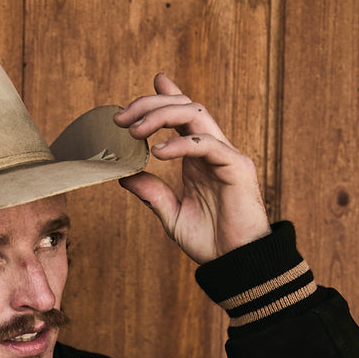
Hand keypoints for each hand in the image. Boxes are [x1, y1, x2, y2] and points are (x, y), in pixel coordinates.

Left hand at [114, 74, 270, 263]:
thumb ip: (152, 194)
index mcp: (198, 159)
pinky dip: (181, 143)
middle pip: (185, 106)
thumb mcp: (172, 216)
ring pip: (196, 114)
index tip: (141, 93)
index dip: (164, 97)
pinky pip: (207, 144)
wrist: (236, 264)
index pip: (182, 116)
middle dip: (151, 104)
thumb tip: (124, 176)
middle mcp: (212, 151)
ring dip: (161, 115)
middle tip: (121, 117)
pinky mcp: (237, 167)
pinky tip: (158, 152)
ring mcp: (226, 155)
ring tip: (134, 131)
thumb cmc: (211, 242)